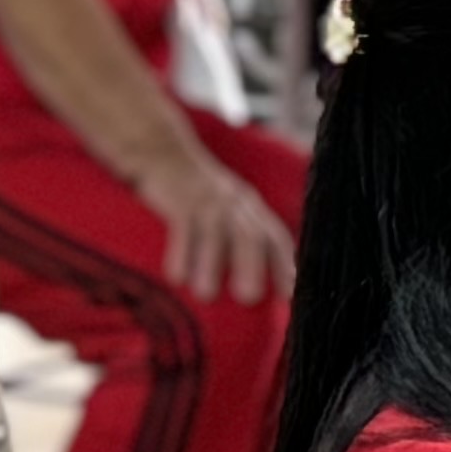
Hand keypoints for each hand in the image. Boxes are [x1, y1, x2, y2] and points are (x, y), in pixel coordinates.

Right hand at [136, 136, 290, 304]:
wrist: (163, 152)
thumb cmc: (196, 193)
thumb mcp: (226, 206)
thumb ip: (240, 235)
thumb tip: (249, 285)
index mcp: (249, 208)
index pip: (274, 237)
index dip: (283, 265)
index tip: (287, 295)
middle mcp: (234, 203)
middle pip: (249, 235)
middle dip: (251, 266)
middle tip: (248, 299)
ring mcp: (207, 200)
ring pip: (215, 232)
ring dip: (211, 264)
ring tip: (206, 295)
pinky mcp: (180, 198)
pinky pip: (183, 226)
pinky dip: (181, 252)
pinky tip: (177, 278)